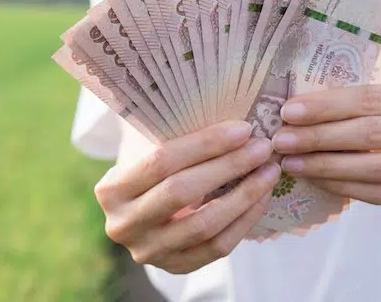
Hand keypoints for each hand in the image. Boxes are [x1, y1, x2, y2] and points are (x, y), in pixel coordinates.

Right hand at [95, 121, 280, 273]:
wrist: (140, 208)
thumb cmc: (151, 165)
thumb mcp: (148, 145)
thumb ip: (173, 131)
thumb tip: (227, 113)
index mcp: (110, 190)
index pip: (161, 161)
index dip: (205, 144)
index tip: (243, 129)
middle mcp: (123, 225)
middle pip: (182, 193)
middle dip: (229, 167)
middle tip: (262, 147)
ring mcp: (148, 252)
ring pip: (204, 225)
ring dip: (244, 196)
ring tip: (269, 171)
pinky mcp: (175, 267)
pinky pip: (217, 248)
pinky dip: (244, 221)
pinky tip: (262, 197)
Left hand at [271, 80, 380, 209]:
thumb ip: (358, 101)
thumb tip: (296, 109)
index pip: (371, 98)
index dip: (327, 105)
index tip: (289, 110)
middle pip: (371, 133)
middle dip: (319, 136)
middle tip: (281, 139)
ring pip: (373, 167)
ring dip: (324, 165)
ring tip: (290, 162)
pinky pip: (375, 193)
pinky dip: (340, 186)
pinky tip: (313, 178)